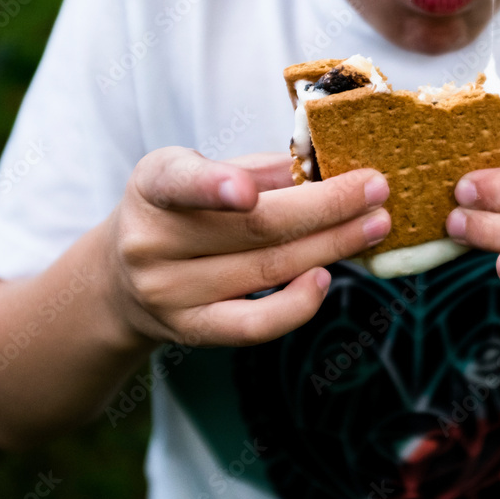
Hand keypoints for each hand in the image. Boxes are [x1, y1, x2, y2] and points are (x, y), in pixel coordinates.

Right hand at [106, 147, 390, 346]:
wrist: (123, 276)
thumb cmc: (182, 211)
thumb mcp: (201, 173)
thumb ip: (257, 170)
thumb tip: (327, 167)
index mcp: (154, 185)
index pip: (180, 183)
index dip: (214, 187)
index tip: (249, 190)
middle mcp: (152, 241)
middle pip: (253, 228)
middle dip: (326, 207)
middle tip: (376, 190)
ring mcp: (169, 293)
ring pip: (266, 271)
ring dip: (331, 246)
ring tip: (375, 225)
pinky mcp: (191, 330)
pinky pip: (254, 325)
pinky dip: (296, 304)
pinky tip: (327, 277)